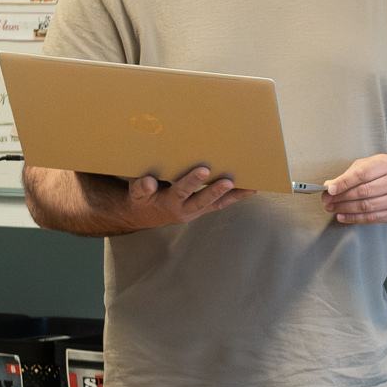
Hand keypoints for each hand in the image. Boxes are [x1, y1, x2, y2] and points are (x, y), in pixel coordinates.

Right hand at [123, 165, 252, 227]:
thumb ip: (141, 187)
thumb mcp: (135, 192)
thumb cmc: (141, 197)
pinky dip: (234, 198)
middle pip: (201, 200)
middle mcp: (183, 209)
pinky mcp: (201, 210)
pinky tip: (250, 190)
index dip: (191, 182)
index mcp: (167, 202)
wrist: (143, 215)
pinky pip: (220, 204)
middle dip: (215, 190)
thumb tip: (148, 183)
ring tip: (248, 186)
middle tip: (228, 180)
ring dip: (231, 196)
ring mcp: (194, 211)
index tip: (203, 170)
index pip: (180, 191)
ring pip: (214, 203)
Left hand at [321, 154, 386, 224]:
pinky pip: (371, 218)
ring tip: (332, 208)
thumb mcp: (368, 164)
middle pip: (363, 192)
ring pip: (366, 207)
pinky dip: (354, 219)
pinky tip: (343, 216)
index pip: (362, 175)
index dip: (344, 183)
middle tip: (327, 200)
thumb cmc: (384, 171)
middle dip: (341, 197)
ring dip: (345, 209)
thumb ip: (349, 174)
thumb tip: (331, 185)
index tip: (330, 189)